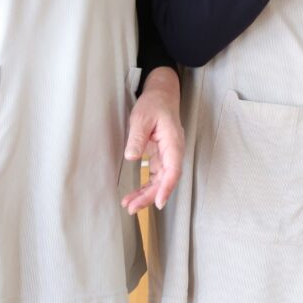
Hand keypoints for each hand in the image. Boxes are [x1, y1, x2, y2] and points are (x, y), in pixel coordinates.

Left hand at [120, 68, 185, 213]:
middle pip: (166, 179)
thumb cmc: (154, 103)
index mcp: (173, 141)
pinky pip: (155, 176)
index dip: (167, 187)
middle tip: (132, 208)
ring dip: (146, 194)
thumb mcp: (142, 116)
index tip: (159, 202)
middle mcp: (173, 151)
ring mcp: (167, 155)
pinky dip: (146, 186)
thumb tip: (132, 157)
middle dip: (150, 196)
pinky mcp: (160, 156)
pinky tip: (134, 195)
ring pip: (160, 180)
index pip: (173, 168)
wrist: (161, 95)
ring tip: (129, 205)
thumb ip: (137, 136)